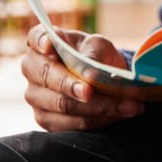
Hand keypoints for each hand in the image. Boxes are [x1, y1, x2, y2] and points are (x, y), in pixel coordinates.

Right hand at [22, 24, 143, 130]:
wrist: (103, 77)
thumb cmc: (97, 55)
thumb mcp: (99, 46)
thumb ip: (93, 53)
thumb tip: (89, 74)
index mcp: (41, 42)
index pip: (36, 37)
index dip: (42, 41)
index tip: (51, 45)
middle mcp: (32, 69)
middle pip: (48, 77)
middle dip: (73, 85)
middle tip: (92, 90)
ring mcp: (36, 97)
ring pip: (63, 105)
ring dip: (98, 106)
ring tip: (129, 104)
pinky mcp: (47, 120)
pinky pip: (72, 124)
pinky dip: (99, 120)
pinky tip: (120, 114)